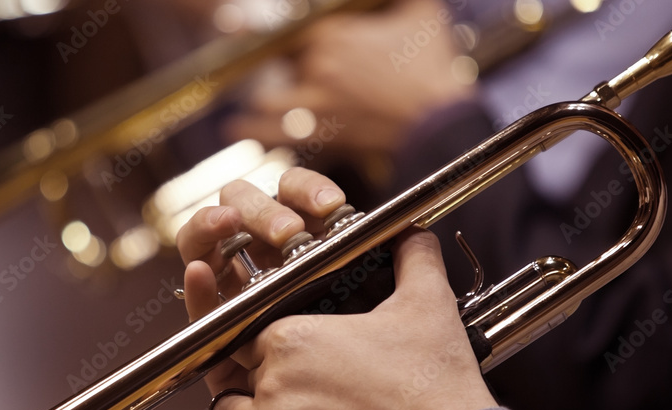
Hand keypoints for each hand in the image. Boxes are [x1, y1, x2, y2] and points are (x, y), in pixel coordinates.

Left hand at [176, 168, 496, 409]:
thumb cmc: (436, 385)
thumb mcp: (428, 307)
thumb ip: (416, 260)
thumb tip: (416, 232)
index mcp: (292, 335)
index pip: (245, 328)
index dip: (261, 339)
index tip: (285, 349)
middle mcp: (272, 378)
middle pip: (233, 370)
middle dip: (252, 375)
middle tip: (288, 383)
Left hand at [225, 0, 475, 156]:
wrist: (440, 121)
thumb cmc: (433, 66)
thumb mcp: (420, 12)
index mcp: (334, 33)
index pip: (287, 25)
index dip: (260, 25)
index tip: (231, 23)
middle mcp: (319, 66)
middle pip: (279, 62)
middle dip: (277, 64)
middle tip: (272, 72)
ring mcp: (318, 102)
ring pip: (269, 98)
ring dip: (263, 97)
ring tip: (254, 100)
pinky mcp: (323, 134)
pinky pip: (276, 133)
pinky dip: (251, 130)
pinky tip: (235, 127)